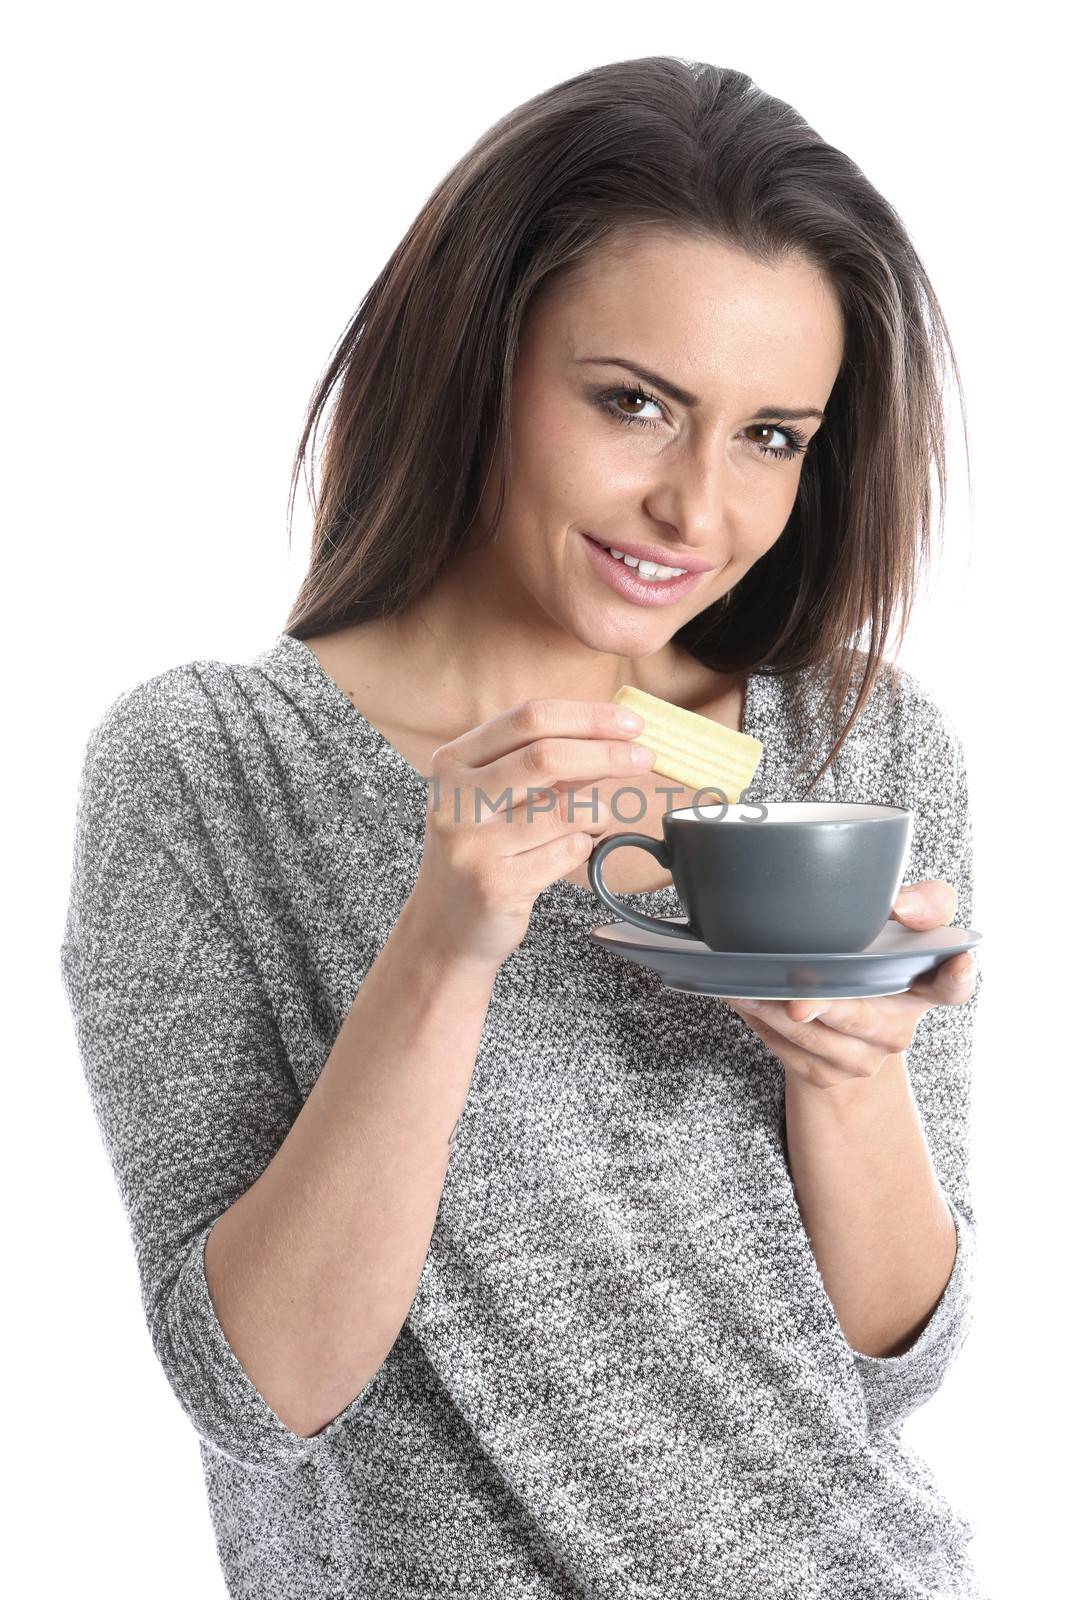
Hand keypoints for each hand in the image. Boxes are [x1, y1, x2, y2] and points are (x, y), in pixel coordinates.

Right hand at [405, 698, 654, 973]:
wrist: (445, 929)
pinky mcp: (496, 884)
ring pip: (565, 810)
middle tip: (645, 757)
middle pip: (546, 757)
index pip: (527, 719)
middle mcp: (455, 799)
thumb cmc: (481, 852)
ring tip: (591, 822)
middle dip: (606, 752)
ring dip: (597, 812)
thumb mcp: (493, 796)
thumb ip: (540, 765)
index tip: (630, 724)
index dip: (586, 716)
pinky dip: (582, 847)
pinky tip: (563, 854)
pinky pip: (568, 852)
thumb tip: (609, 734)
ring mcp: (473, 844)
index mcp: (453, 762)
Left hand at [722, 880, 975, 1089]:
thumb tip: (900, 904)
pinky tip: (745, 1001)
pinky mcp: (828, 1075)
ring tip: (746, 987)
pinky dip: (762, 1025)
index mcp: (922, 987)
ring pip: (817, 1038)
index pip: (954, 984)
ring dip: (776, 1013)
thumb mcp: (888, 926)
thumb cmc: (862, 960)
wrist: (833, 1024)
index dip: (960, 975)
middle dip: (830, 1007)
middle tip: (797, 998)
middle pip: (864, 1017)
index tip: (959, 960)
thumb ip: (914, 904)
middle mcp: (898, 1028)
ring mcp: (864, 1058)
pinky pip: (790, 1051)